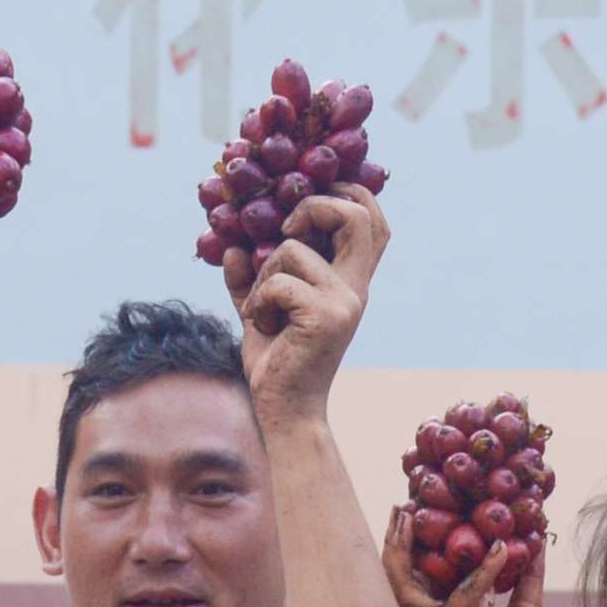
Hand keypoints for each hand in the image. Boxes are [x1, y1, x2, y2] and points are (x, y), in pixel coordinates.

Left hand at [240, 190, 386, 417]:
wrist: (284, 410)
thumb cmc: (276, 361)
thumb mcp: (261, 309)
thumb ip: (250, 277)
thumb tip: (231, 247)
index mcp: (350, 282)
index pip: (374, 224)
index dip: (351, 196)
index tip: (311, 199)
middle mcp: (356, 288)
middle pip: (357, 216)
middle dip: (313, 207)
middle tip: (285, 231)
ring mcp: (343, 301)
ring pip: (293, 249)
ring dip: (262, 276)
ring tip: (263, 310)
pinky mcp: (324, 316)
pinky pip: (277, 282)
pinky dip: (257, 300)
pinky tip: (263, 325)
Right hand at [390, 527, 549, 606]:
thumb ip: (526, 575)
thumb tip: (537, 543)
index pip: (422, 570)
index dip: (414, 542)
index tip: (416, 511)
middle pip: (399, 574)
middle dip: (394, 540)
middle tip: (402, 508)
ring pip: (405, 582)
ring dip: (404, 549)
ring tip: (412, 518)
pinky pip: (464, 593)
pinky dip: (484, 570)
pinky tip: (502, 549)